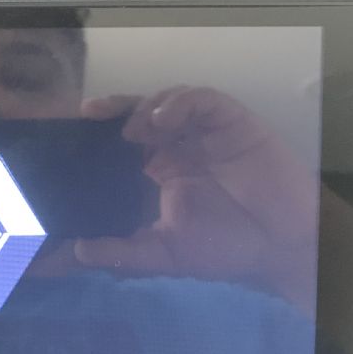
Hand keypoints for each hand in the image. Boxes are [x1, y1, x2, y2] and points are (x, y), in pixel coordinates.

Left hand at [75, 87, 318, 313]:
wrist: (282, 245)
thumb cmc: (228, 247)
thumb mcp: (166, 254)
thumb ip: (122, 253)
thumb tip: (75, 252)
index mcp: (159, 171)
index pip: (120, 146)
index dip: (96, 138)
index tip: (70, 138)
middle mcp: (177, 146)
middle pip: (137, 114)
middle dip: (112, 110)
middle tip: (89, 113)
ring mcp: (203, 132)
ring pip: (165, 100)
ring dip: (145, 107)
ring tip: (134, 128)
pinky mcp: (230, 121)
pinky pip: (201, 99)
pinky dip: (179, 102)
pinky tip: (166, 118)